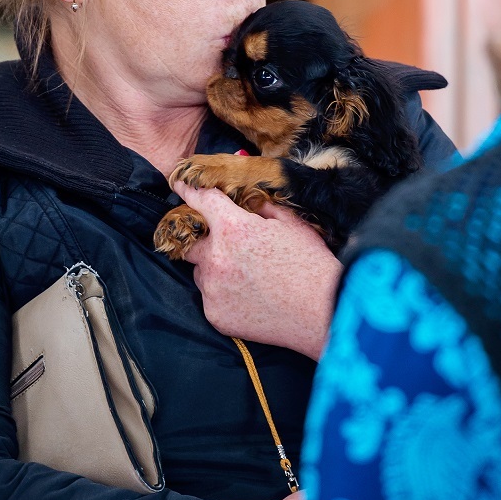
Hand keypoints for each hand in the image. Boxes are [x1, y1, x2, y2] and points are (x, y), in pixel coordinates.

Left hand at [171, 180, 341, 360]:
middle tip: (231, 248)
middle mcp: (215, 258)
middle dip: (205, 241)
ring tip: (248, 278)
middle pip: (192, 242)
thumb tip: (247, 201)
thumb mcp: (290, 223)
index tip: (179, 184)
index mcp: (233, 228)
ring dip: (216, 270)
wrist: (322, 314)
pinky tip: (250, 297)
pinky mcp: (215, 315)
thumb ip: (260, 207)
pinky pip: (211, 298)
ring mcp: (213, 289)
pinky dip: (224, 295)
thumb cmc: (311, 265)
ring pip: (201, 272)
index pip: (202, 200)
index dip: (189, 189)